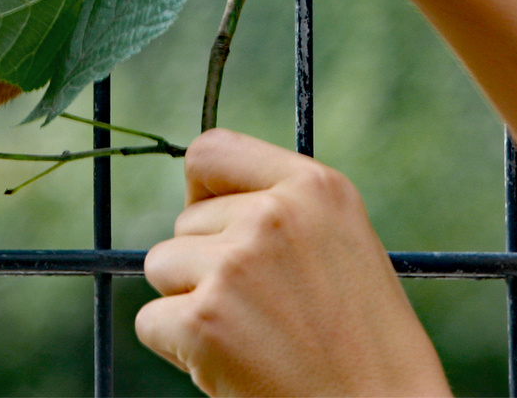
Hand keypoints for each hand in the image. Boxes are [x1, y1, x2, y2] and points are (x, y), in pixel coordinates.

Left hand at [136, 131, 447, 396]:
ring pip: (161, 266)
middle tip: (262, 313)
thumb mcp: (342, 246)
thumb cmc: (365, 347)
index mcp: (315, 187)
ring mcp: (235, 265)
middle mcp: (273, 215)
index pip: (210, 151)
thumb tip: (199, 200)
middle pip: (183, 222)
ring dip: (189, 304)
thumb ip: (282, 211)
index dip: (200, 191)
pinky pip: (151, 321)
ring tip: (251, 338)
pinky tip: (232, 365)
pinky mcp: (204, 320)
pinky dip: (178, 349)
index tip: (214, 226)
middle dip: (204, 265)